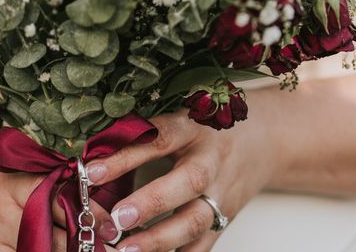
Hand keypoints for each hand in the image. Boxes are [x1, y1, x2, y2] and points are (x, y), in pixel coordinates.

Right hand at [0, 167, 119, 250]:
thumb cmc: (0, 189)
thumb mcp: (20, 175)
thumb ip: (51, 180)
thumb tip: (98, 190)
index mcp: (11, 185)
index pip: (52, 196)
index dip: (84, 210)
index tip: (108, 223)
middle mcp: (1, 215)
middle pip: (51, 234)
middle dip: (83, 243)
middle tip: (111, 247)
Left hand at [86, 93, 281, 251]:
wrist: (264, 138)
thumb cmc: (208, 125)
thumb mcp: (180, 116)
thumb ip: (144, 131)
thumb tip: (94, 149)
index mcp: (193, 128)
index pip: (158, 139)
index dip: (125, 155)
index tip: (91, 171)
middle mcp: (210, 161)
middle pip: (187, 183)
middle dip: (151, 203)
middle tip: (118, 219)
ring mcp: (221, 193)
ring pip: (196, 221)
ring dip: (160, 240)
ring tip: (125, 250)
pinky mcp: (225, 219)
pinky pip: (203, 245)